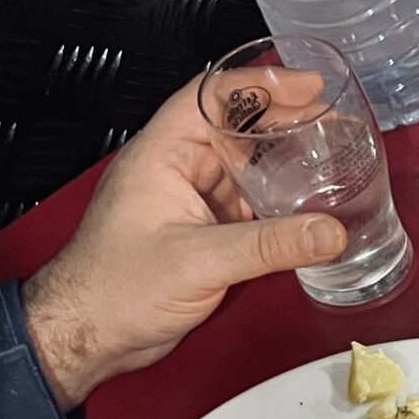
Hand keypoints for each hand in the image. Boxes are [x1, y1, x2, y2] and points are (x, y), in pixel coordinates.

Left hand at [21, 78, 342, 409]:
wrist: (88, 334)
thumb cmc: (109, 289)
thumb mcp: (198, 261)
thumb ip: (268, 246)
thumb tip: (326, 232)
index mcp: (161, 155)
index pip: (212, 95)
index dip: (261, 83)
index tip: (305, 86)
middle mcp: (176, 171)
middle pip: (237, 126)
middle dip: (285, 120)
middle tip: (329, 121)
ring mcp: (190, 202)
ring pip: (246, 167)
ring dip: (286, 163)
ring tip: (329, 160)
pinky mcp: (202, 233)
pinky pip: (249, 205)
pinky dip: (280, 203)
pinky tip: (307, 211)